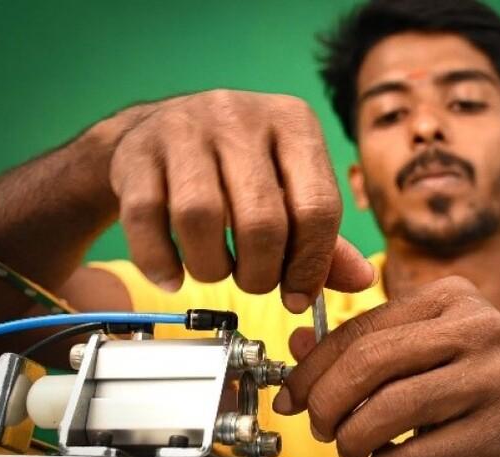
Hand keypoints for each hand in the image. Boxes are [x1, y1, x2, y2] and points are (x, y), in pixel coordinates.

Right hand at [108, 89, 373, 311]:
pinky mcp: (137, 151)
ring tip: (216, 271)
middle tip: (255, 283)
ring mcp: (184, 128)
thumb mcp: (289, 188)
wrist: (157, 132)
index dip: (312, 265)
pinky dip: (160, 262)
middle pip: (261, 220)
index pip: (319, 207)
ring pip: (200, 219)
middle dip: (260, 273)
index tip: (297, 296)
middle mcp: (241, 117)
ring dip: (211, 268)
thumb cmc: (238, 168)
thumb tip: (362, 279)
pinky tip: (173, 275)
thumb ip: (324, 237)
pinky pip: (145, 218)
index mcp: (294, 124)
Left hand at [275, 276, 499, 456]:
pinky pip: (416, 456)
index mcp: (454, 298)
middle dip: (327, 403)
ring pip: (387, 411)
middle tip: (320, 427)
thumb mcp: (431, 355)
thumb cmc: (485, 389)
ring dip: (353, 441)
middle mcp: (479, 327)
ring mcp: (497, 377)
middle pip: (370, 363)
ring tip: (354, 450)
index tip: (292, 395)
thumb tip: (298, 349)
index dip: (314, 366)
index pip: (363, 327)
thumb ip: (369, 348)